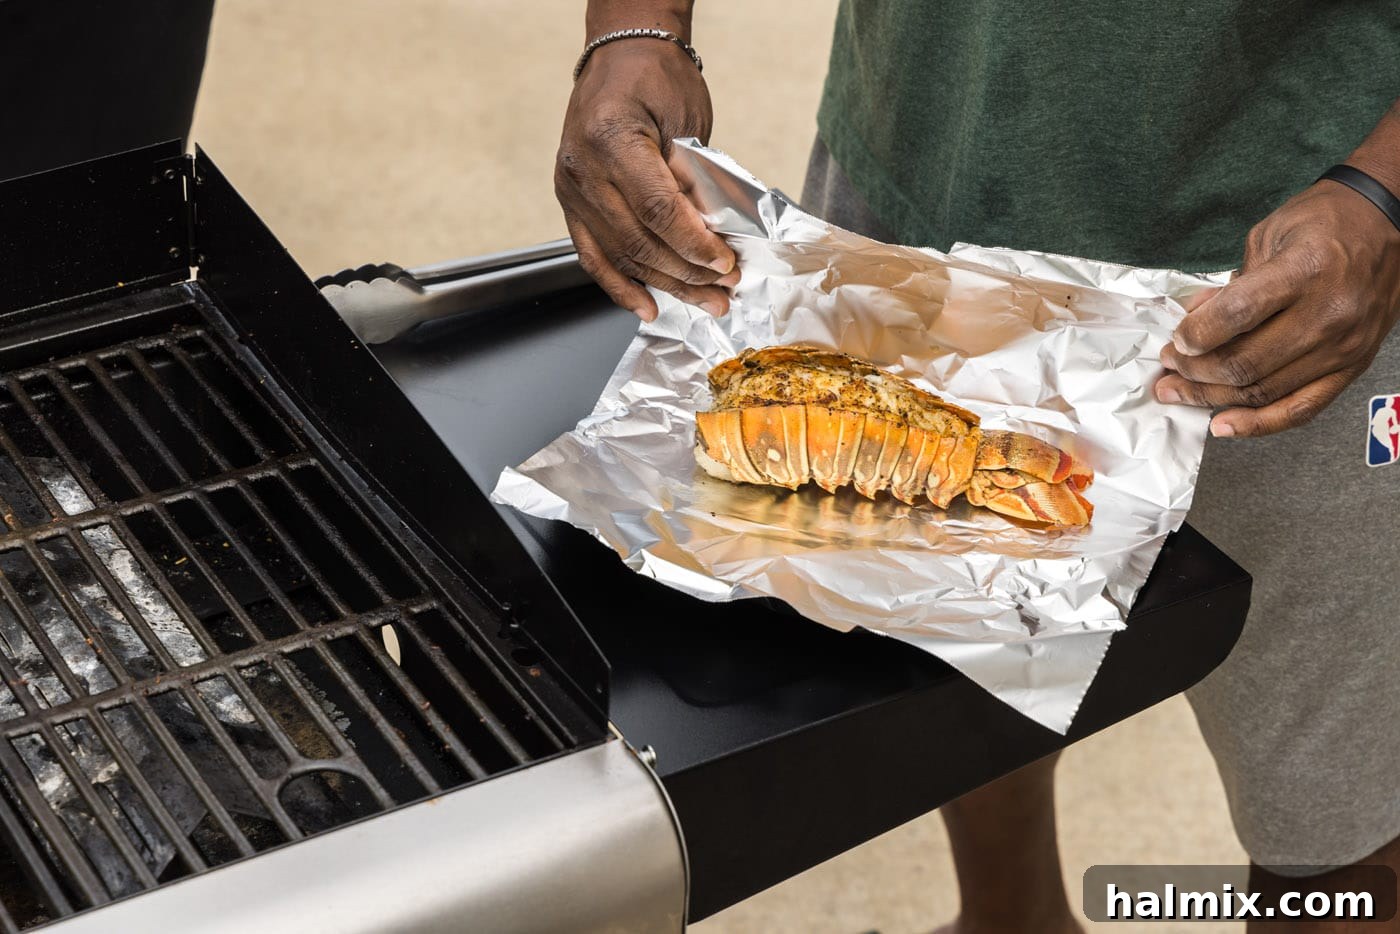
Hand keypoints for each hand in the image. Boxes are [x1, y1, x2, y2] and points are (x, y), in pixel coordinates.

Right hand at [555, 40, 737, 321]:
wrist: (620, 58)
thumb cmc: (655, 78)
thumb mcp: (687, 120)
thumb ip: (694, 179)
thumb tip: (710, 236)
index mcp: (612, 139)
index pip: (658, 210)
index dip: (694, 245)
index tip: (726, 263)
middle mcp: (583, 169)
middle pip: (639, 242)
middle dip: (687, 273)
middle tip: (724, 289)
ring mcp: (571, 190)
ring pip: (621, 256)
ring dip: (665, 286)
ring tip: (703, 301)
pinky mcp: (570, 203)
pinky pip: (593, 256)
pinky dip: (620, 287)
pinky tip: (647, 307)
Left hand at [1155, 179, 1399, 436]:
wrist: (1388, 225)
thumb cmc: (1326, 223)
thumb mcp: (1269, 235)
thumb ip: (1230, 284)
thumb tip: (1193, 321)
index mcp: (1305, 270)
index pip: (1236, 316)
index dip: (1195, 334)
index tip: (1176, 338)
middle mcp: (1329, 313)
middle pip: (1244, 364)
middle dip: (1193, 371)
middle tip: (1168, 366)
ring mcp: (1343, 347)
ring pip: (1263, 391)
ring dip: (1211, 397)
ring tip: (1178, 391)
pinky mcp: (1352, 367)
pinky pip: (1300, 410)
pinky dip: (1257, 423)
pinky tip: (1222, 424)